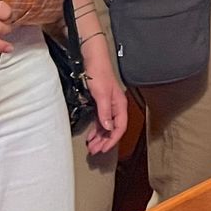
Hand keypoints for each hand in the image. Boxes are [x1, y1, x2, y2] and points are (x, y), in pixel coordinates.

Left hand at [79, 33, 127, 154]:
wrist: (93, 59)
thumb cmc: (98, 74)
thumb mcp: (101, 95)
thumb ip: (105, 112)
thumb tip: (108, 129)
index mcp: (120, 105)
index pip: (120, 127)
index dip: (112, 140)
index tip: (103, 149)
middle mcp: (116, 107)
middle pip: (113, 129)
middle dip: (104, 141)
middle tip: (94, 151)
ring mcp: (109, 105)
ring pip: (106, 126)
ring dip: (100, 137)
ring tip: (91, 146)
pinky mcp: (101, 103)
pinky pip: (101, 121)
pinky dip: (96, 130)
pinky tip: (91, 135)